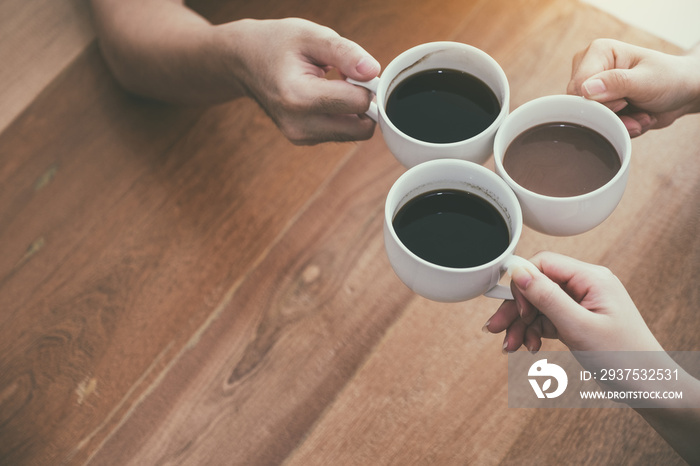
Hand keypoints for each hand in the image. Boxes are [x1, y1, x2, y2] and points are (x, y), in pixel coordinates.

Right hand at [219, 18, 379, 144]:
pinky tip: (324, 96)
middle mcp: (299, 125)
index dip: (366, 83)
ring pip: (353, 134)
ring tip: (331, 84)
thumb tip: (373, 71)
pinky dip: (341, 117)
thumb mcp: (311, 35)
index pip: (359, 102)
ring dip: (353, 111)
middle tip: (348, 78)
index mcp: (299, 97)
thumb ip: (345, 52)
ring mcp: (300, 137)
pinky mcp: (303, 140)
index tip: (353, 68)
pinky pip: (340, 134)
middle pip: (361, 129)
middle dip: (364, 103)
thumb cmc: (275, 43)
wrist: (242, 62)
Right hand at [482, 252, 662, 352]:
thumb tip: (518, 270)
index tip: (513, 307)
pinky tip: (530, 346)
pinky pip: (547, 319)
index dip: (522, 283)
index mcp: (592, 278)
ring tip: (511, 346)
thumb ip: (547, 296)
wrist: (649, 388)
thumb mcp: (579, 326)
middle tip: (495, 328)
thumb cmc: (625, 358)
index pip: (544, 263)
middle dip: (515, 309)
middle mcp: (586, 286)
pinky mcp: (579, 320)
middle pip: (537, 286)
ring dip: (521, 325)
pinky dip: (534, 332)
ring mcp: (582, 304)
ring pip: (538, 305)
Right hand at [566, 39, 699, 136]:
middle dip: (611, 116)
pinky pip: (598, 124)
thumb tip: (585, 90)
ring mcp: (593, 87)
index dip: (598, 102)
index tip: (624, 103)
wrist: (683, 92)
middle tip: (636, 115)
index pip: (578, 87)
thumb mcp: (646, 80)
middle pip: (581, 104)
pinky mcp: (598, 103)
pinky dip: (619, 127)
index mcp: (598, 52)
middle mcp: (589, 68)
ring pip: (589, 118)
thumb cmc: (670, 78)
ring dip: (618, 124)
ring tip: (640, 116)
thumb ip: (616, 83)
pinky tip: (636, 119)